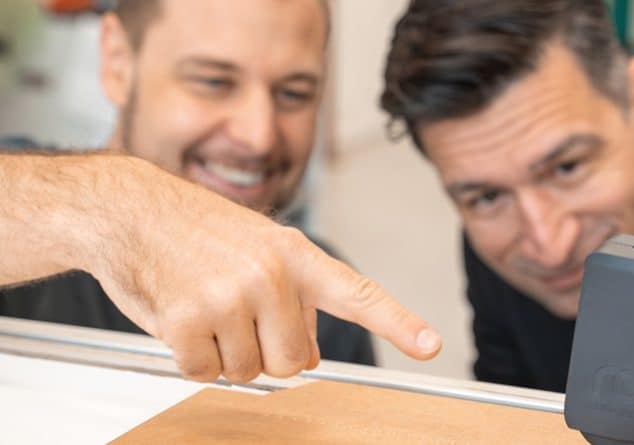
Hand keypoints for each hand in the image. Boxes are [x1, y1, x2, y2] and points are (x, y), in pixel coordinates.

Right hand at [81, 157, 440, 381]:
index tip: (429, 345)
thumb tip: (309, 357)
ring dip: (224, 353)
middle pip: (293, 363)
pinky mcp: (189, 318)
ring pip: (248, 372)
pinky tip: (180, 316)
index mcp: (297, 255)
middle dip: (264, 352)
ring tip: (204, 305)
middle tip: (235, 315)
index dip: (397, 323)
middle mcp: (272, 274)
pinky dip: (190, 357)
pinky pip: (205, 372)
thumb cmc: (197, 231)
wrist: (131, 209)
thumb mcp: (260, 248)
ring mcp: (231, 295)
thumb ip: (294, 297)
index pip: (358, 295)